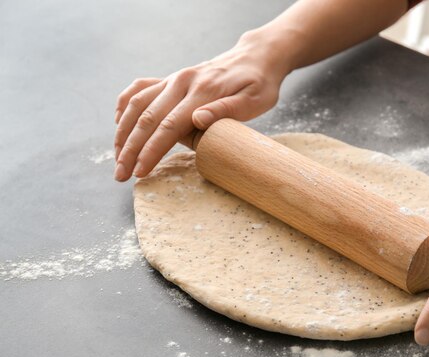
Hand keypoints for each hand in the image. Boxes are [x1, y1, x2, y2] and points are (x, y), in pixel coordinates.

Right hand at [113, 34, 288, 180]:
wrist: (256, 56)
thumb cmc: (259, 83)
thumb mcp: (256, 99)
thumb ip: (227, 110)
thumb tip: (198, 120)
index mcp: (202, 91)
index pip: (169, 126)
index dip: (151, 150)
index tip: (139, 171)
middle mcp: (181, 82)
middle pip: (147, 118)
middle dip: (130, 149)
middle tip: (120, 175)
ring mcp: (173, 79)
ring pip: (136, 104)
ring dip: (122, 132)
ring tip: (117, 158)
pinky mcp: (171, 79)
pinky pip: (139, 89)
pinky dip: (124, 105)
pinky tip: (118, 124)